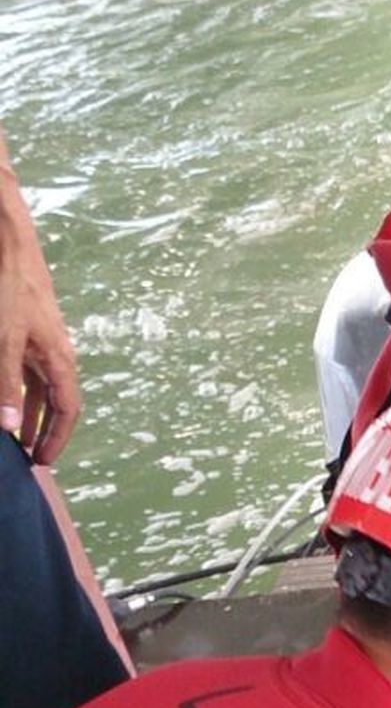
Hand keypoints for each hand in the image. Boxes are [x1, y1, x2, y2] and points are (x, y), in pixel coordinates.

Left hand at [0, 167, 80, 463]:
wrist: (11, 246)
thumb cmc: (12, 288)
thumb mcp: (6, 340)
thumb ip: (6, 384)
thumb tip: (8, 427)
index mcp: (59, 360)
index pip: (67, 410)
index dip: (56, 438)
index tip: (43, 461)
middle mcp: (56, 355)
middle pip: (56, 404)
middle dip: (44, 433)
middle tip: (31, 458)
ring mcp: (42, 345)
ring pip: (40, 389)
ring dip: (30, 415)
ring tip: (17, 438)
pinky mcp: (27, 334)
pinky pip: (27, 373)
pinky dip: (19, 391)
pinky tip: (7, 399)